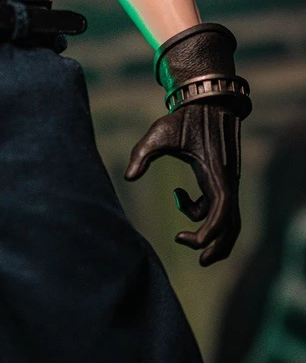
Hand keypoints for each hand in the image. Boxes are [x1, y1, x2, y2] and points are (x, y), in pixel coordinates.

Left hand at [124, 101, 242, 265]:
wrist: (207, 101)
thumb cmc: (182, 117)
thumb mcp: (159, 132)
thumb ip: (142, 154)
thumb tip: (129, 177)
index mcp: (215, 174)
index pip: (221, 213)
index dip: (208, 232)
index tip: (185, 240)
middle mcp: (227, 181)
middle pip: (233, 224)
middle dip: (219, 246)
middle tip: (199, 261)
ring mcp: (228, 181)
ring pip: (231, 218)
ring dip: (216, 236)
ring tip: (189, 243)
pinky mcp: (223, 178)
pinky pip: (220, 205)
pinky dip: (203, 212)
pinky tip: (178, 198)